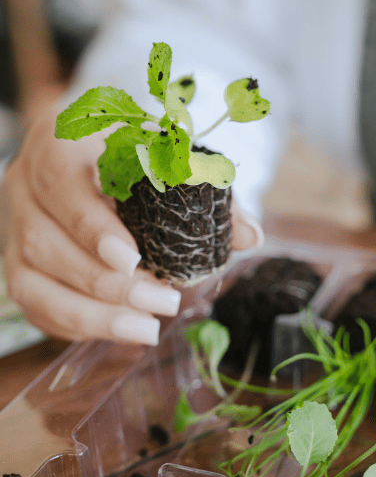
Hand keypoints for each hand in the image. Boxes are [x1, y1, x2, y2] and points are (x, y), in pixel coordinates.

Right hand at [3, 94, 263, 344]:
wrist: (88, 152)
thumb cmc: (131, 153)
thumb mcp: (167, 155)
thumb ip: (207, 191)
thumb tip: (251, 236)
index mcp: (58, 146)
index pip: (62, 184)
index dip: (92, 226)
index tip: (132, 259)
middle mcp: (25, 188)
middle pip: (45, 244)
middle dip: (107, 285)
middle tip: (164, 302)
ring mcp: (15, 228)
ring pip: (31, 284)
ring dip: (92, 316)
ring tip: (146, 329)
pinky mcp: (18, 263)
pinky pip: (34, 304)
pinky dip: (75, 325)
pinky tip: (120, 330)